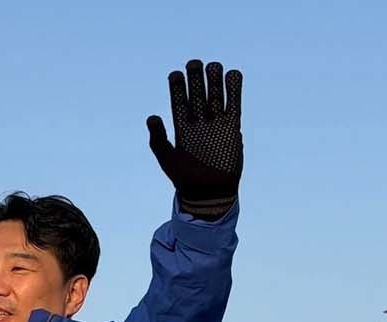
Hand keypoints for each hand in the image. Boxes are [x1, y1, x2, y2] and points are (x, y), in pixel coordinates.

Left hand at [147, 61, 242, 220]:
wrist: (209, 193)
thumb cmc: (185, 179)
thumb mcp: (168, 159)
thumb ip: (159, 139)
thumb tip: (151, 117)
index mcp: (182, 127)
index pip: (179, 101)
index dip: (177, 87)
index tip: (175, 75)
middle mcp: (199, 122)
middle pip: (198, 93)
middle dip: (196, 78)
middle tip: (194, 64)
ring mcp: (216, 123)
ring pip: (216, 95)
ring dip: (214, 79)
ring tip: (213, 66)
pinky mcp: (232, 127)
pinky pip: (234, 104)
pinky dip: (234, 90)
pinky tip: (233, 75)